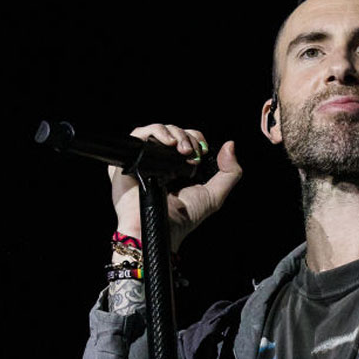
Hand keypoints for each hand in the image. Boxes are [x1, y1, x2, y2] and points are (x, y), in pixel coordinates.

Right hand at [109, 124, 242, 250]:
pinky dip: (154, 132)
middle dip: (186, 136)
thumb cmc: (183, 217)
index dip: (195, 138)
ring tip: (180, 148)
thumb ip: (230, 173)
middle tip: (190, 152)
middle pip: (173, 132)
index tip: (202, 149)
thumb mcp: (214, 195)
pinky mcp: (129, 159)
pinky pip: (138, 134)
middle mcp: (161, 161)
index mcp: (178, 167)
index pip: (187, 139)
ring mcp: (144, 160)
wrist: (160, 228)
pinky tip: (167, 143)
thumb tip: (230, 145)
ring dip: (173, 133)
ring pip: (157, 130)